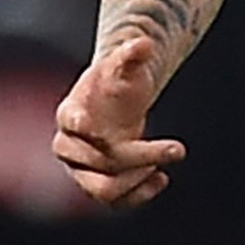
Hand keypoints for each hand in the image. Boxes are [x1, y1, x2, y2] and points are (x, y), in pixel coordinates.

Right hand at [52, 38, 186, 209]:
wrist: (113, 101)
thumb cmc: (116, 80)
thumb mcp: (125, 65)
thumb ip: (132, 53)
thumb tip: (144, 42)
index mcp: (69, 113)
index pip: (71, 121)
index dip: (81, 123)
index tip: (97, 125)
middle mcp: (69, 146)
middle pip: (99, 161)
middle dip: (138, 157)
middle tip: (175, 149)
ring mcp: (80, 170)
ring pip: (104, 189)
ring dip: (137, 180)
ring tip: (162, 167)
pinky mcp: (96, 185)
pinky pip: (115, 203)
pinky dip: (139, 196)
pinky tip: (162, 179)